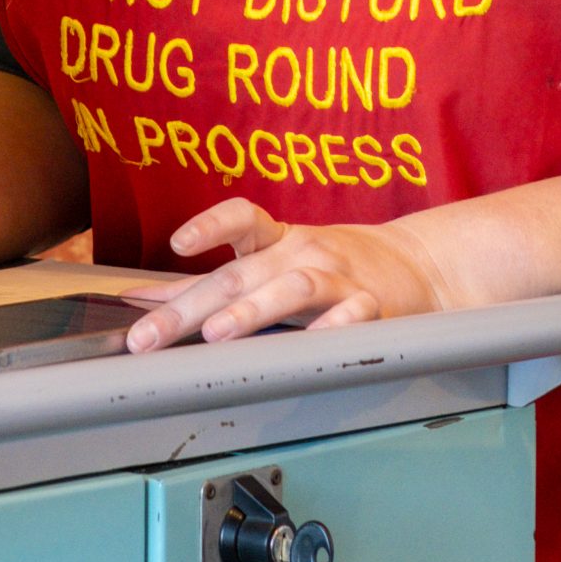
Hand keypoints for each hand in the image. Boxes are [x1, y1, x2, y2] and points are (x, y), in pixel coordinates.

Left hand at [123, 198, 449, 350]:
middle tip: (148, 336)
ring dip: (253, 311)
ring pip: (293, 289)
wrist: (420, 266)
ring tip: (216, 334)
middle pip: (241, 274)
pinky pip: (352, 316)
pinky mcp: (372, 308)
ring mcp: (338, 279)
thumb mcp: (273, 263)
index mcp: (279, 241)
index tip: (178, 242)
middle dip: (188, 308)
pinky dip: (331, 329)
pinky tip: (311, 342)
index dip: (210, 225)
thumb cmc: (335, 265)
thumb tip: (141, 298)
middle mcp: (304, 254)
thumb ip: (209, 283)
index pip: (242, 219)